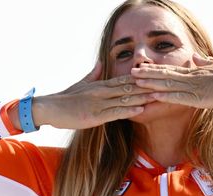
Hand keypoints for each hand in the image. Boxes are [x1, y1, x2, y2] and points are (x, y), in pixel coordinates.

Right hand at [33, 62, 154, 128]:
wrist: (50, 108)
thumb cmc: (66, 97)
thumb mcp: (82, 83)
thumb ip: (94, 73)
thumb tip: (103, 62)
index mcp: (101, 85)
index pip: (124, 80)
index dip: (140, 79)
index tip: (154, 78)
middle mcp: (102, 92)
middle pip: (128, 88)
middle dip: (146, 87)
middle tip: (163, 85)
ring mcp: (99, 103)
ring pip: (124, 99)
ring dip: (142, 98)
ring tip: (158, 96)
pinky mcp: (95, 115)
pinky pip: (114, 112)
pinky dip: (128, 110)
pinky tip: (140, 109)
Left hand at [131, 54, 212, 107]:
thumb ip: (204, 62)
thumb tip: (194, 56)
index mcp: (194, 72)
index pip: (170, 71)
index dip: (155, 70)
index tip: (142, 68)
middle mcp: (191, 78)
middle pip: (165, 75)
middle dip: (147, 75)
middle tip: (131, 72)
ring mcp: (195, 87)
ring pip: (169, 84)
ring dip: (151, 83)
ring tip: (136, 81)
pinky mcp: (201, 97)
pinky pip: (180, 97)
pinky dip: (166, 96)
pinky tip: (154, 95)